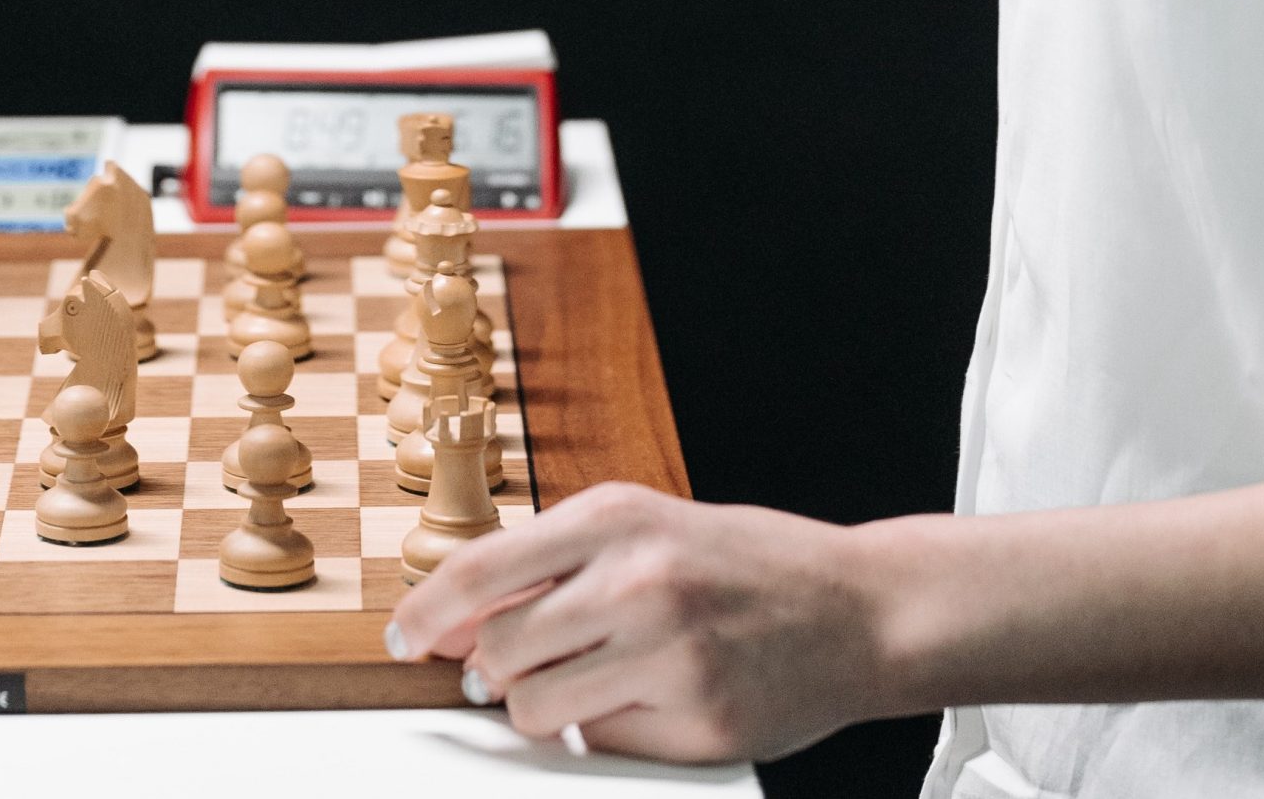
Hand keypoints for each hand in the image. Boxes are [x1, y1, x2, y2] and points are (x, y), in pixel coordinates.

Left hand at [385, 480, 875, 761]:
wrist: (859, 608)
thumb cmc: (745, 563)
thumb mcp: (646, 526)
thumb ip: (555, 558)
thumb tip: (458, 615)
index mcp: (615, 518)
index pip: (479, 570)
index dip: (425, 612)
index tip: (404, 637)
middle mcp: (636, 582)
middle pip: (496, 649)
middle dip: (492, 666)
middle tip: (520, 664)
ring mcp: (668, 657)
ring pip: (533, 706)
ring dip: (542, 704)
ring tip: (588, 681)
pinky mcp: (696, 725)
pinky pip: (595, 744)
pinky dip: (601, 730)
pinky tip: (643, 700)